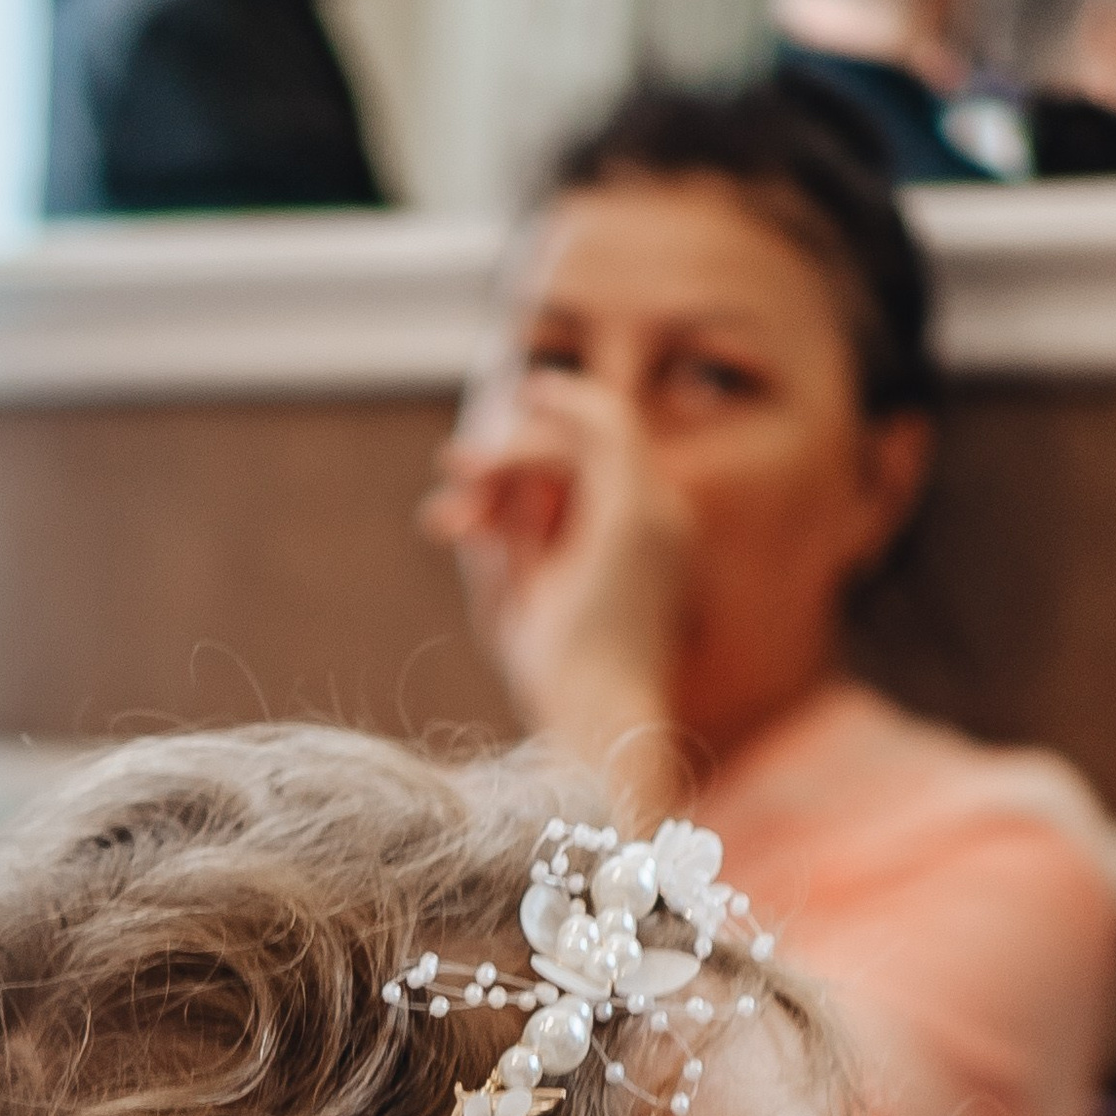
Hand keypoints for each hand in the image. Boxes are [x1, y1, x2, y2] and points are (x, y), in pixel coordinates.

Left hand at [421, 369, 691, 816]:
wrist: (593, 725)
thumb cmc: (558, 686)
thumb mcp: (519, 605)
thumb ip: (508, 546)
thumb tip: (476, 490)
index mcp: (645, 554)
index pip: (582, 490)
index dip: (513, 489)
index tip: (452, 521)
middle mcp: (665, 526)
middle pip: (588, 456)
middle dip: (508, 461)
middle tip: (449, 474)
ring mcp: (658, 513)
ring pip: (591, 434)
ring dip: (515, 446)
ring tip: (458, 467)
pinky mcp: (634, 508)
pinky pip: (604, 427)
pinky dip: (563, 405)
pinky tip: (529, 391)